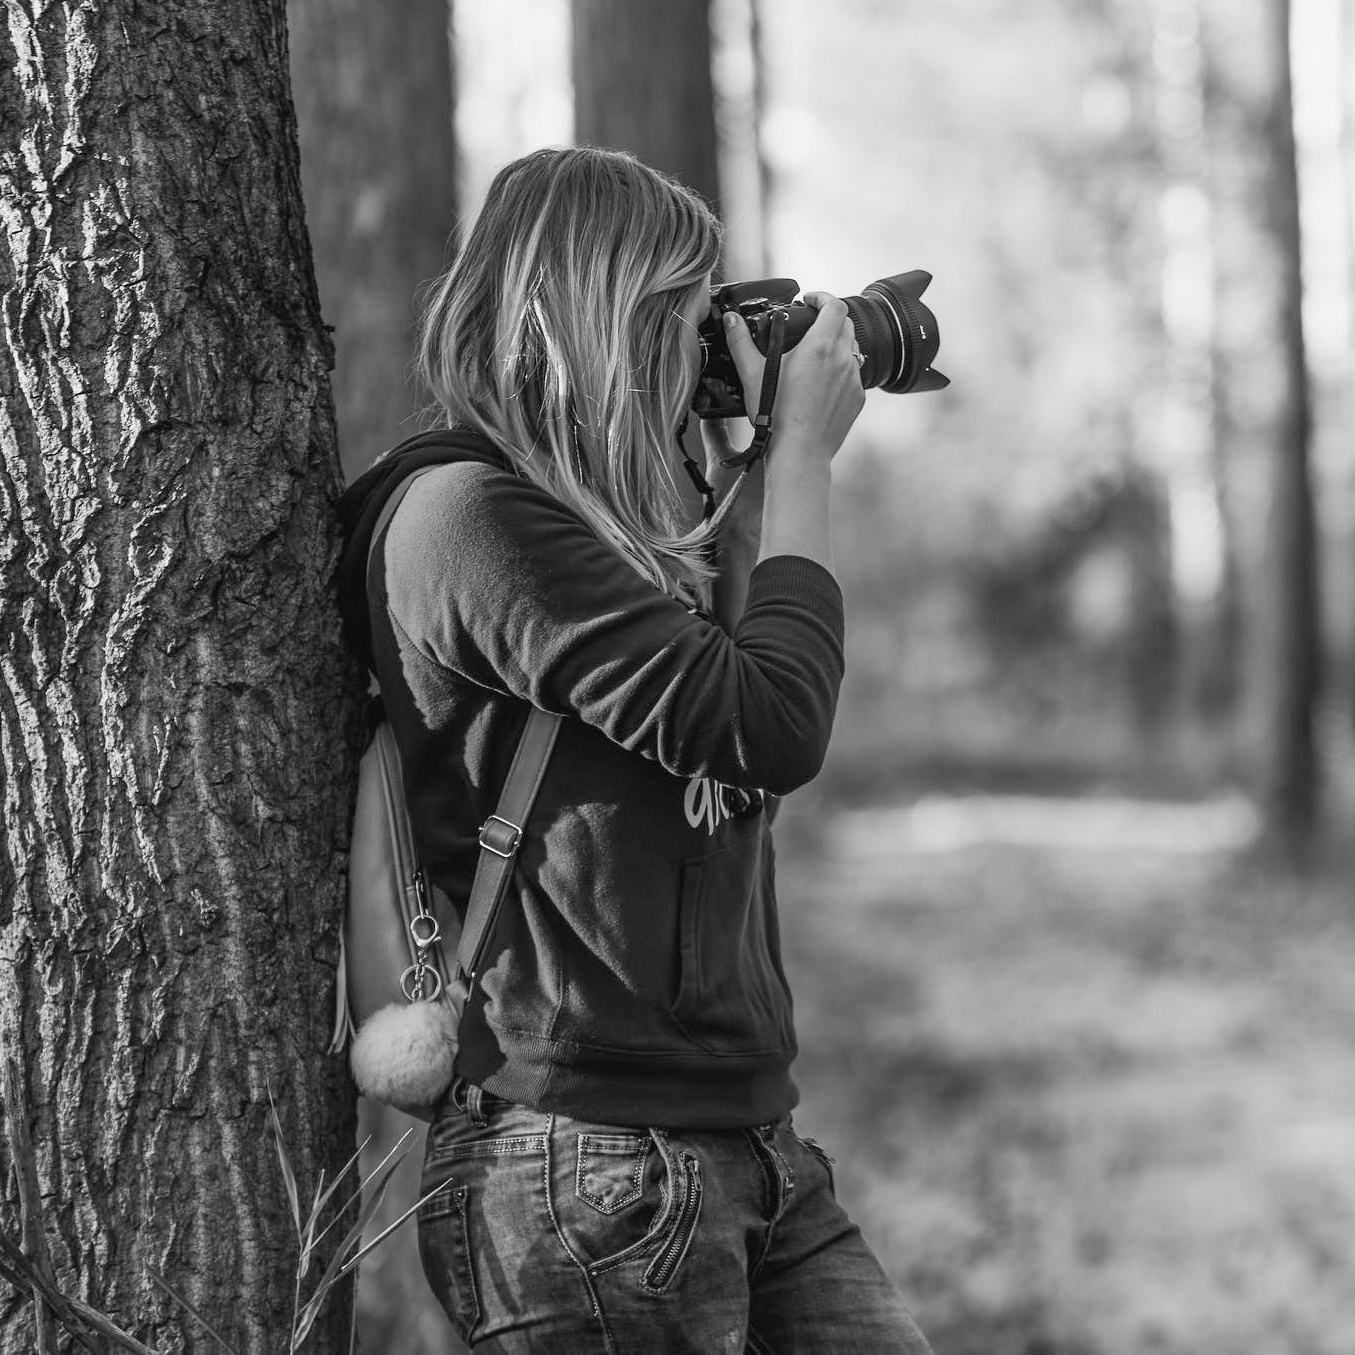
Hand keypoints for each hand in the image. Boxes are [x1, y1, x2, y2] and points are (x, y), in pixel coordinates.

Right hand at [719, 292, 864, 467]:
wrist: (800, 453)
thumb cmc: (777, 418)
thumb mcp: (753, 375)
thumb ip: (741, 342)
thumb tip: (731, 320)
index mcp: (820, 346)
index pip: (835, 305)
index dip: (823, 297)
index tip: (809, 300)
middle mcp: (843, 359)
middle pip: (845, 324)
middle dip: (829, 319)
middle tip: (809, 325)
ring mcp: (854, 379)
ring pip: (851, 349)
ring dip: (836, 344)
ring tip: (814, 355)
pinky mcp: (857, 398)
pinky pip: (853, 375)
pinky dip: (841, 370)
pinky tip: (821, 383)